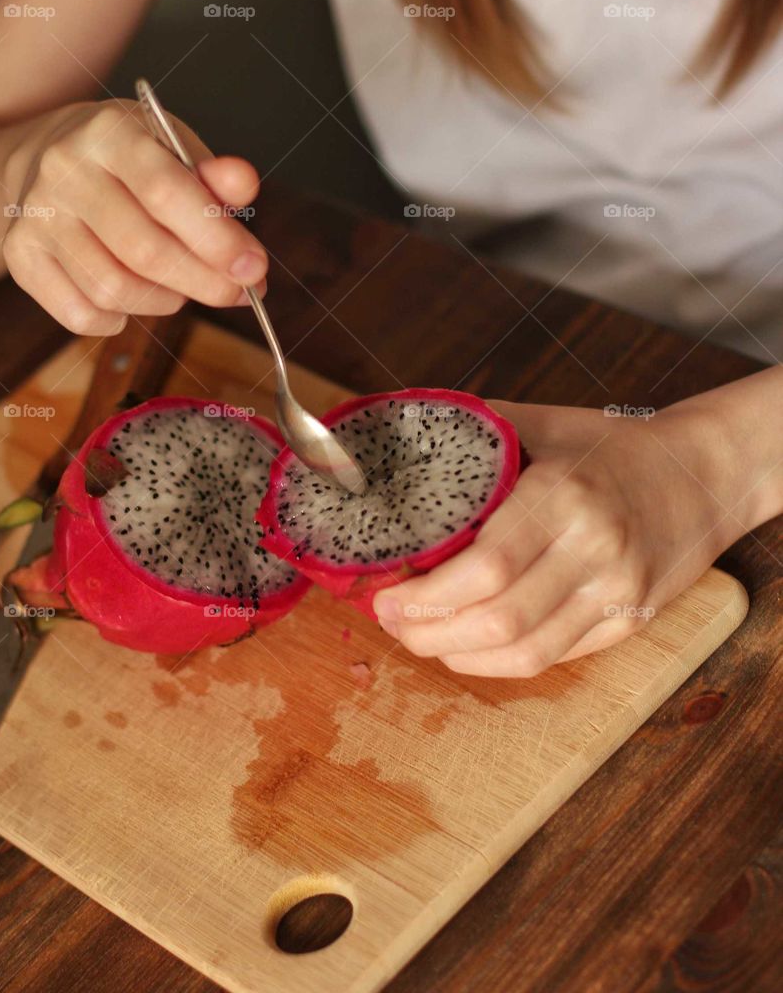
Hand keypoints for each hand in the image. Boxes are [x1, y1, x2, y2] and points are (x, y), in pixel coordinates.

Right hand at [2, 99, 266, 333]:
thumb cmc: (129, 160)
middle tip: (235, 293)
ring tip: (181, 288)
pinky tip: (135, 301)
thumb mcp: (175, 149)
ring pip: (112, 289)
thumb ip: (213, 174)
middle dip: (202, 282)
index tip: (254, 269)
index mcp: (109, 132)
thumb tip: (244, 184)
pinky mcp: (19, 255)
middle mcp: (64, 169)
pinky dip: (118, 320)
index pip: (166, 191)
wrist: (46, 156)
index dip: (216, 239)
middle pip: (142, 250)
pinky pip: (78, 314)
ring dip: (164, 301)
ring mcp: (36, 214)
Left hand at [373, 398, 742, 676]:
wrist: (702, 473)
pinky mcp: (629, 623)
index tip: (385, 594)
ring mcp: (617, 593)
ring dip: (459, 657)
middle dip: (429, 632)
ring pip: (526, 653)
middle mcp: (595, 549)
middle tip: (391, 621)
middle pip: (500, 620)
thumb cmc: (611, 445)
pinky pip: (554, 658)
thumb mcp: (543, 424)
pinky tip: (466, 648)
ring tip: (420, 638)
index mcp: (565, 495)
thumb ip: (476, 434)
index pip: (486, 567)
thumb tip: (394, 444)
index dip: (428, 595)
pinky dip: (499, 662)